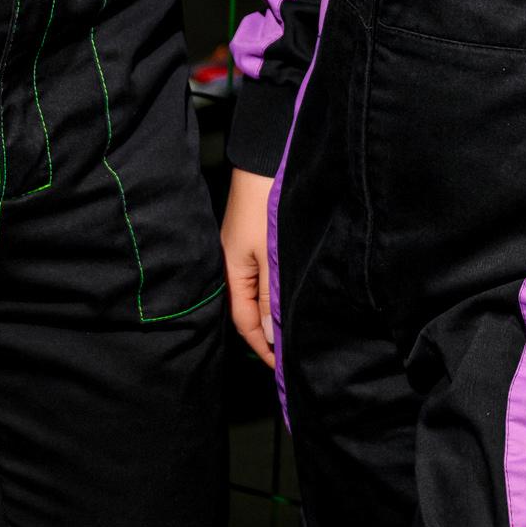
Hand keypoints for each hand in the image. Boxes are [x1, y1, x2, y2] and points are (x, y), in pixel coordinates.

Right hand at [221, 169, 275, 368]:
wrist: (266, 160)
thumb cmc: (266, 204)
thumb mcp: (271, 256)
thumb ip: (272, 297)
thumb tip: (272, 336)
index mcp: (232, 272)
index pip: (244, 321)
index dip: (262, 346)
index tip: (283, 366)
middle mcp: (233, 265)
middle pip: (248, 310)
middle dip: (268, 334)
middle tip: (291, 355)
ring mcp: (243, 252)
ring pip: (257, 294)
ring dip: (273, 313)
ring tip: (293, 331)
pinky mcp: (254, 239)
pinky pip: (262, 277)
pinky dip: (274, 293)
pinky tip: (288, 297)